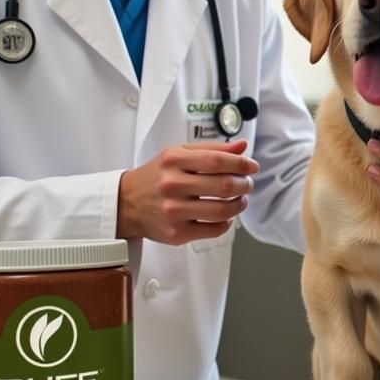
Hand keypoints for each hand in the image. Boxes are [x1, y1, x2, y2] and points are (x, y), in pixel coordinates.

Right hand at [117, 139, 258, 244]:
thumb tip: (243, 147)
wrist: (127, 203)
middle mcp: (171, 185)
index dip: (241, 164)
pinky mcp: (176, 233)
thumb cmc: (157, 176)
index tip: (252, 166)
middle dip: (244, 184)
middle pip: (223, 185)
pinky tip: (226, 216)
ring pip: (222, 210)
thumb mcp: (179, 154)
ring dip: (239, 204)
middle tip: (247, 183)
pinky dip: (227, 223)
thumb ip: (212, 149)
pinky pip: (213, 230)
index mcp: (173, 160)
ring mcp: (173, 211)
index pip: (217, 160)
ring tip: (240, 200)